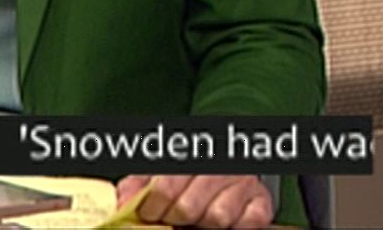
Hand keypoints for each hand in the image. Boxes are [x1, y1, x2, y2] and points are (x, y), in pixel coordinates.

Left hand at [117, 174, 274, 227]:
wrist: (228, 166)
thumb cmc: (189, 174)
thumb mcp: (159, 174)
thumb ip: (137, 186)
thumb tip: (120, 202)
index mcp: (189, 159)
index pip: (165, 188)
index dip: (153, 208)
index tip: (149, 215)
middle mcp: (217, 169)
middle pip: (188, 207)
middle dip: (176, 218)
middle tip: (173, 218)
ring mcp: (242, 185)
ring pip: (216, 217)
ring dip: (203, 223)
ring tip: (198, 218)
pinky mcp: (261, 204)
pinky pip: (247, 223)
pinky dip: (235, 227)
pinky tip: (224, 221)